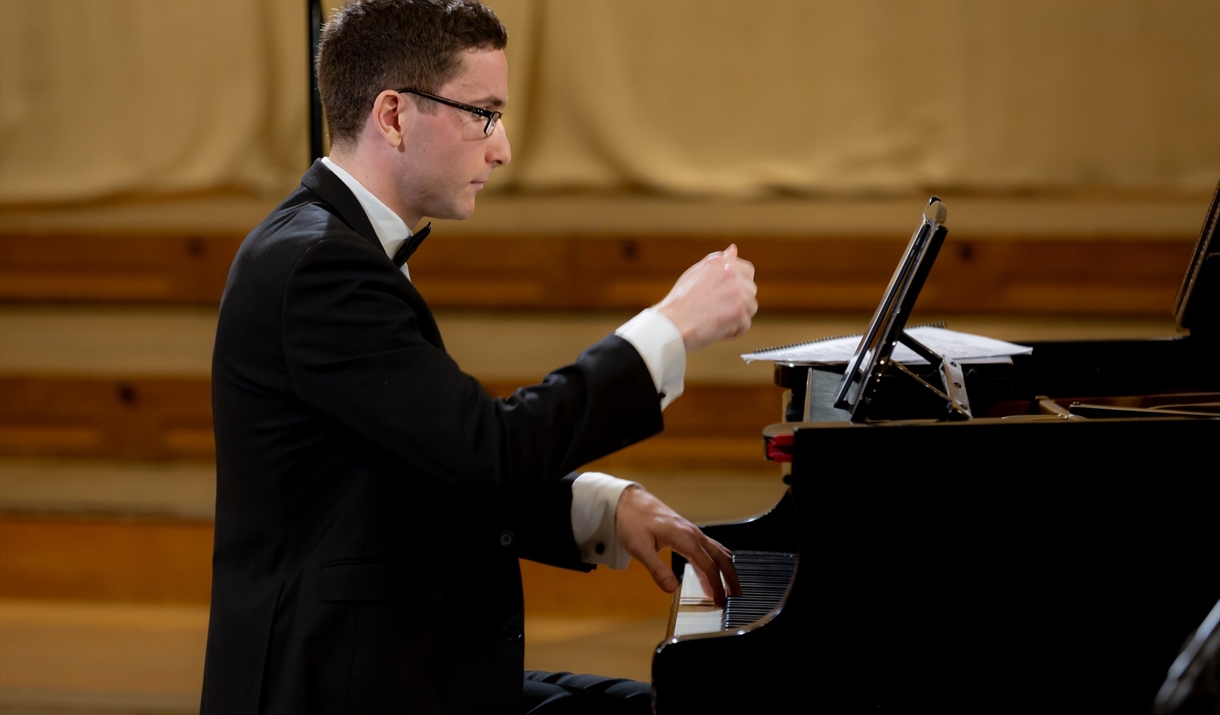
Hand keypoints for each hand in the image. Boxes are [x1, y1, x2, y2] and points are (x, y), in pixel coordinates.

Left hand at [615, 485, 740, 606]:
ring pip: (718, 552)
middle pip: (721, 558)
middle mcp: (693, 534)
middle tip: (736, 597)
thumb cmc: (632, 521)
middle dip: (731, 578)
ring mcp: (692, 532)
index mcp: (685, 538)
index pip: (708, 567)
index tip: (721, 602)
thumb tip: (671, 589)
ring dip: (726, 569)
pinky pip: (708, 548)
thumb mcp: (640, 548)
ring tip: (730, 587)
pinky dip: (715, 562)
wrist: (628, 501)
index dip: (717, 586)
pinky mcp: (687, 532)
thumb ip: (657, 569)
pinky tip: (711, 572)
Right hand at [655, 244, 756, 352]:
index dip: (740, 287)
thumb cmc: (679, 303)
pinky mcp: (737, 311)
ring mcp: (735, 291)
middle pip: (750, 291)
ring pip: (751, 308)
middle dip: (739, 303)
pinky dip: (734, 331)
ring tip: (716, 321)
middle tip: (717, 311)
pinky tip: (718, 330)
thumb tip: (733, 249)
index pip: (747, 271)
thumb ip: (717, 263)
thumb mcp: (695, 273)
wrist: (671, 323)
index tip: (728, 296)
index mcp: (719, 262)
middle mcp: (729, 272)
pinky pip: (745, 324)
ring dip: (737, 318)